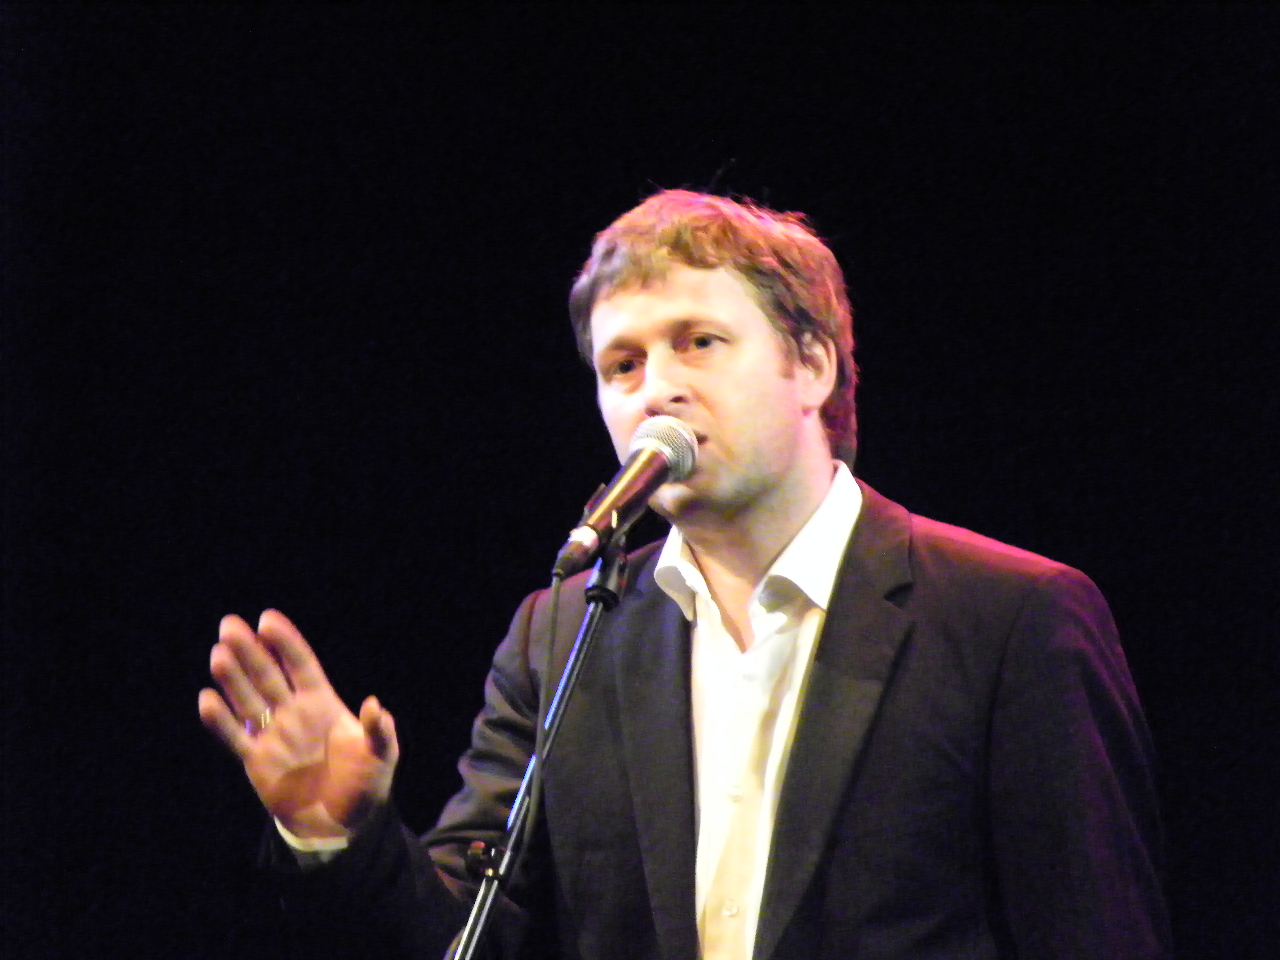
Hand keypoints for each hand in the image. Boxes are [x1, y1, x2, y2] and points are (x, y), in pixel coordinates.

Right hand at [198, 609, 398, 839]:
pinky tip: (207, 699)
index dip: (285, 643)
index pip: (301, 665)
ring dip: (232, 677)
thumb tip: (373, 705)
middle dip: (250, 650)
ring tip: (219, 653)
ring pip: (248, 699)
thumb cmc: (366, 783)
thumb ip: (379, 731)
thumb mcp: (382, 756)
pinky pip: (235, 737)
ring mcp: (273, 734)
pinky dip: (220, 720)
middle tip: (229, 625)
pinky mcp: (256, 760)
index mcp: (323, 703)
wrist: (342, 823)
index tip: (267, 619)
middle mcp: (294, 712)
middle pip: (268, 674)